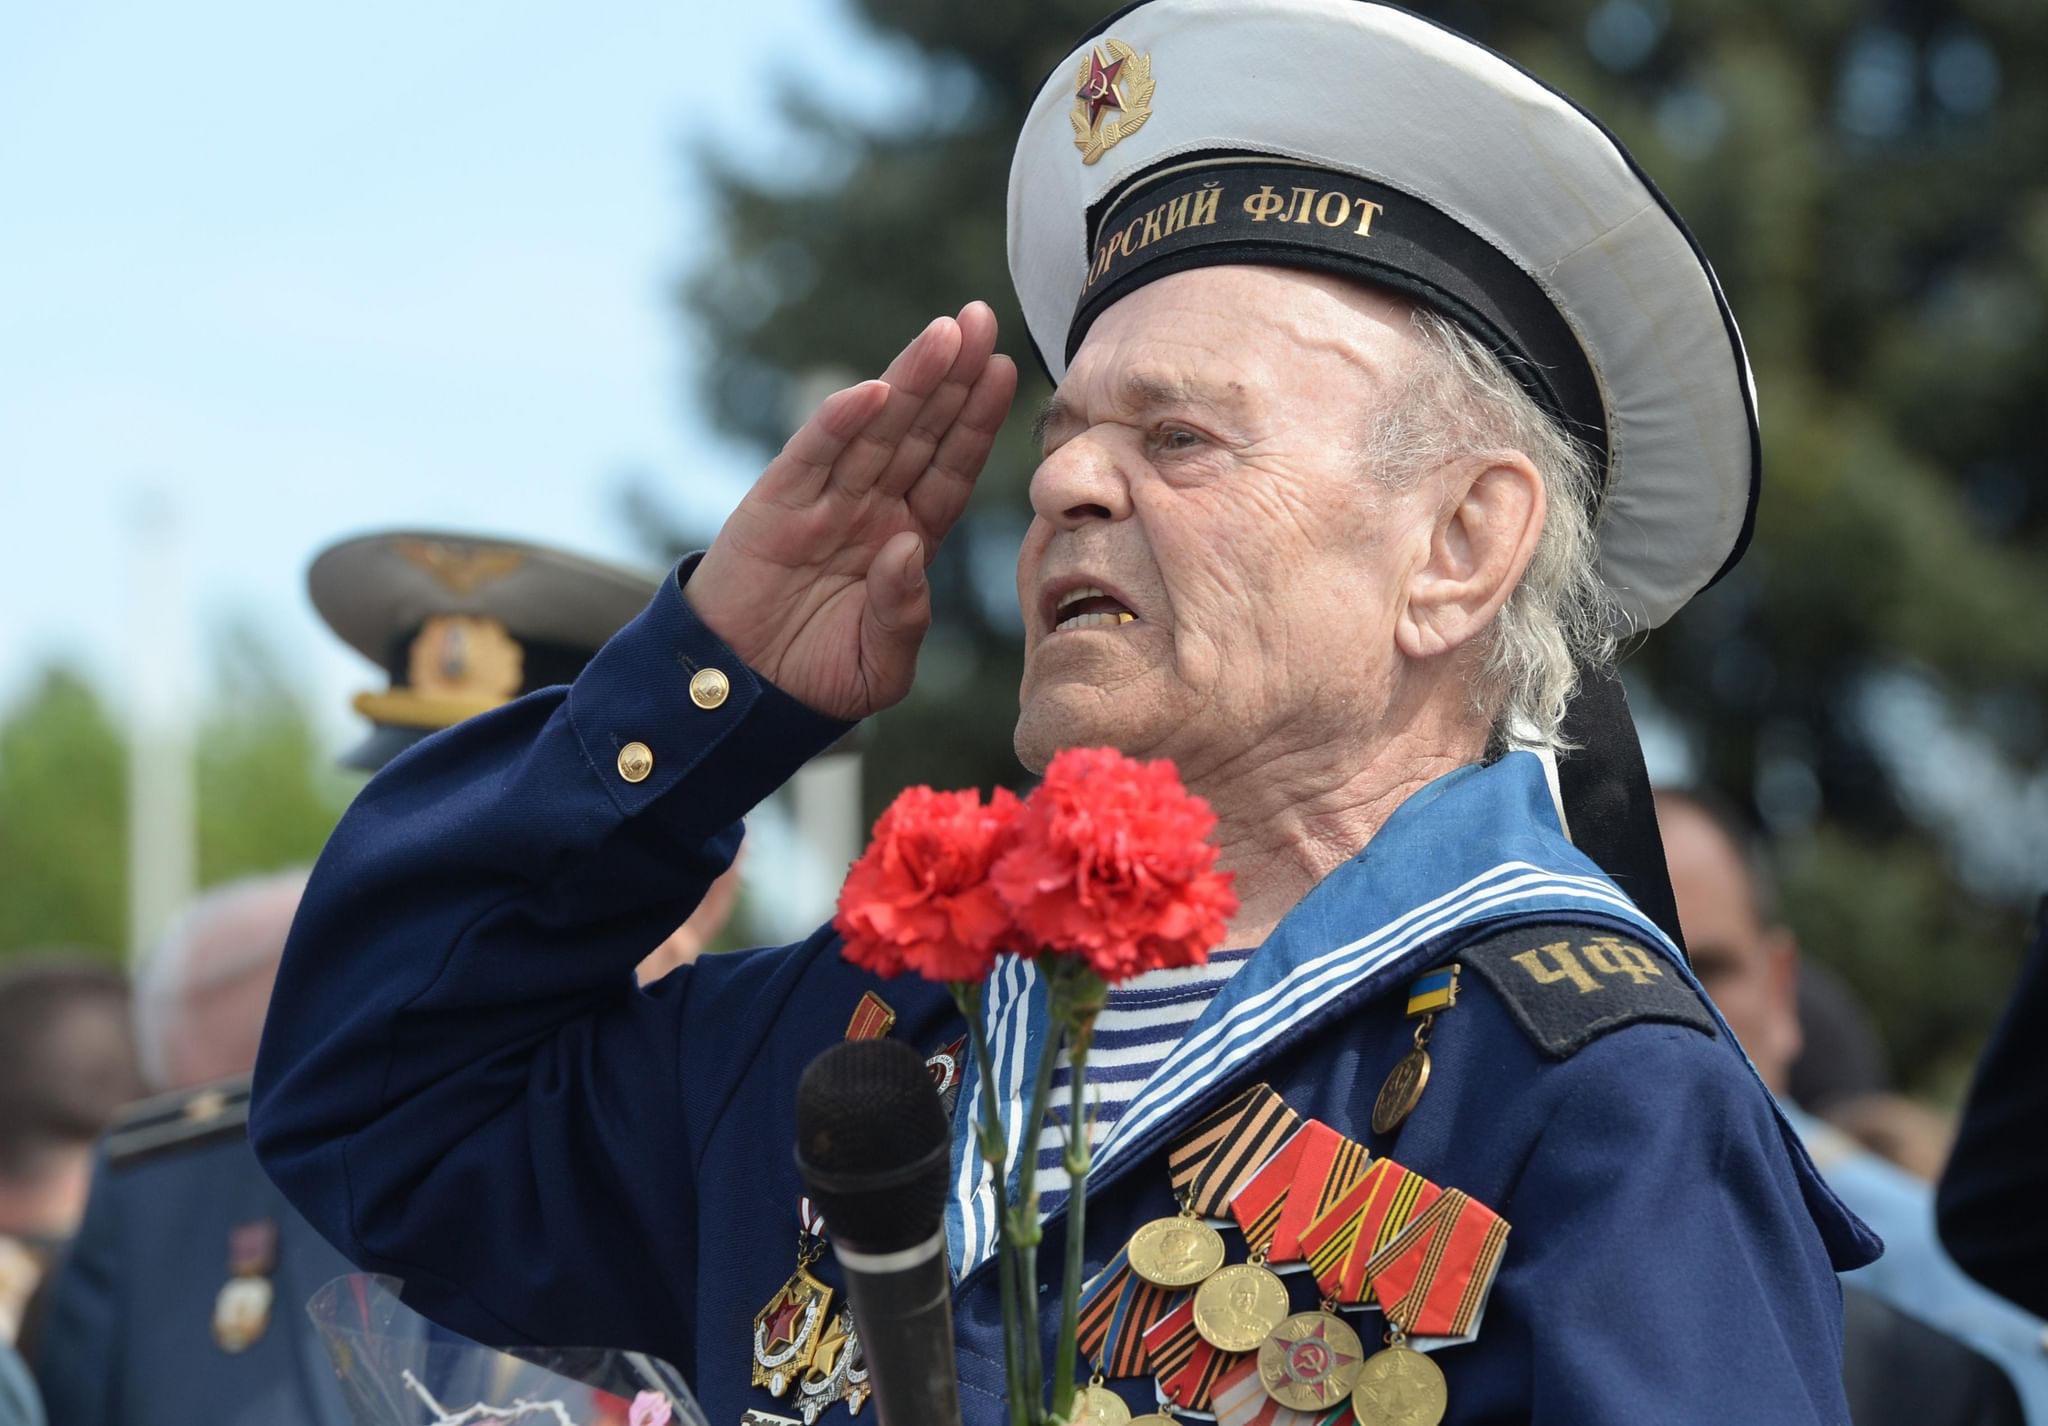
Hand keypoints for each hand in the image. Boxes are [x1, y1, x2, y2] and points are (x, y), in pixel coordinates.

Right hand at [686, 302, 1016, 720]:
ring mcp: (823, 502)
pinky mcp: (775, 506)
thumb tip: (911, 548)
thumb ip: (905, 614)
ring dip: (910, 379)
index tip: (1006, 372)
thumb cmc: (817, 681)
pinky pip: (813, 456)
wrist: (742, 697)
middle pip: (921, 432)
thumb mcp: (880, 665)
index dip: (977, 422)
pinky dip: (840, 422)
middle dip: (952, 377)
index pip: (951, 470)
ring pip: (876, 430)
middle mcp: (870, 509)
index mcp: (907, 540)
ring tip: (946, 332)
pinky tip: (875, 390)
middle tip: (983, 318)